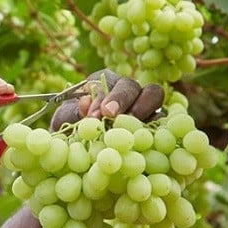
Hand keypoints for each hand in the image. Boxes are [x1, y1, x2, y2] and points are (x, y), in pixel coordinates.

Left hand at [50, 70, 164, 130]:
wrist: (78, 145)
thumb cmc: (72, 127)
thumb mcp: (65, 119)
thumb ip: (72, 112)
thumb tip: (86, 103)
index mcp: (103, 81)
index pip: (108, 82)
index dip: (103, 96)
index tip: (94, 115)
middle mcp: (125, 89)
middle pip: (132, 85)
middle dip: (123, 99)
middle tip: (111, 117)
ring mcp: (142, 103)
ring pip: (153, 94)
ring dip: (144, 108)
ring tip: (131, 127)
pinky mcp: (153, 122)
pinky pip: (161, 118)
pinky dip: (157, 125)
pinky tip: (146, 138)